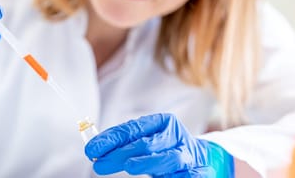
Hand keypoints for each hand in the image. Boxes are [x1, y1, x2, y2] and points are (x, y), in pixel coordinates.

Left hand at [84, 113, 233, 176]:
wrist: (202, 159)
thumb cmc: (166, 149)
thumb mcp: (146, 142)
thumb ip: (125, 143)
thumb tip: (95, 151)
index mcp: (162, 122)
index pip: (133, 129)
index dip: (112, 138)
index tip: (91, 148)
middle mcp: (175, 136)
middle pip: (148, 143)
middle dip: (122, 153)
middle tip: (99, 163)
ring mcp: (187, 154)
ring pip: (169, 158)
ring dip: (149, 162)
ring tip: (130, 167)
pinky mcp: (198, 172)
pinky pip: (188, 176)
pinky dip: (182, 177)